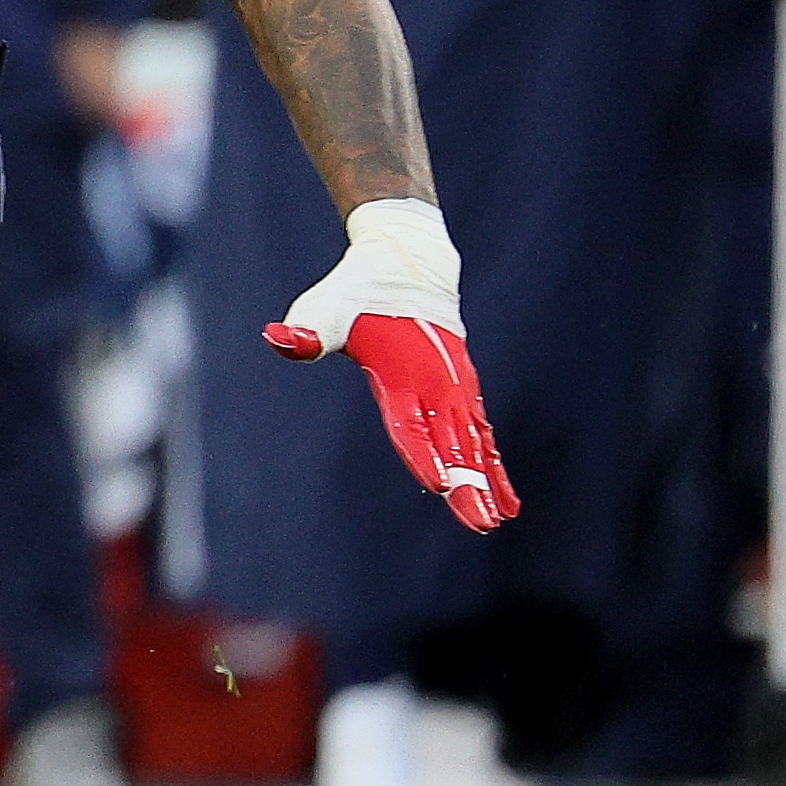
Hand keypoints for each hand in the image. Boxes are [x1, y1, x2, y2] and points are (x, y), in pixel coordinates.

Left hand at [261, 198, 517, 533]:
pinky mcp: (464, 390)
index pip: (411, 422)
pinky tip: (507, 503)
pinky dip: (494, 466)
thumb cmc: (355, 291)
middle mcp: (435, 384)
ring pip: (474, 444)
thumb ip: (307, 332)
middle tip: (481, 523)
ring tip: (497, 520)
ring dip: (487, 483)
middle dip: (466, 484)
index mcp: (401, 373)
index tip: (438, 483)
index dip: (423, 453)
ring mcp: (455, 388)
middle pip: (450, 443)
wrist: (406, 262)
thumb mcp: (325, 308)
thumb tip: (278, 337)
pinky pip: (483, 435)